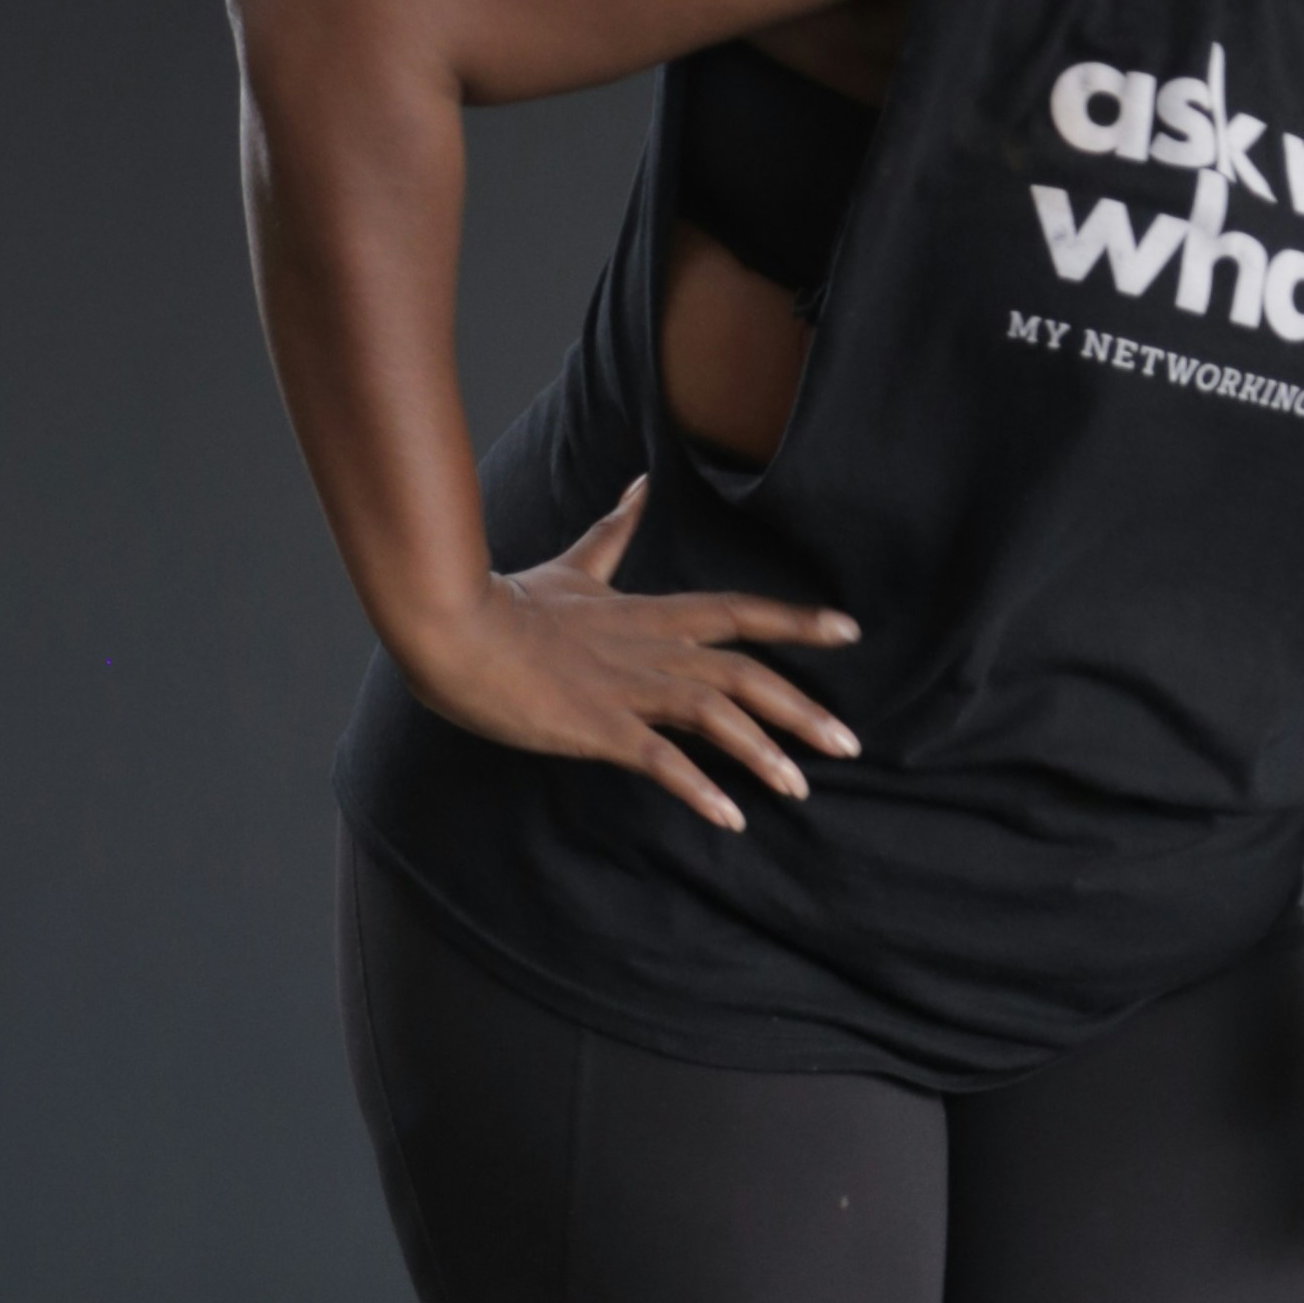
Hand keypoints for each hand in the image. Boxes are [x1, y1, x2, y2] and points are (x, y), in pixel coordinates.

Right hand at [407, 478, 860, 835]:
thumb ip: (614, 532)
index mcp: (650, 614)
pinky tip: (730, 816)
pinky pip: (660, 760)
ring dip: (763, 753)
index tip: (849, 630)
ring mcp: (626, 687)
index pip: (738, 612)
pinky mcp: (597, 725)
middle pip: (746, 672)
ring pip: (716, 714)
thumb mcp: (574, 565)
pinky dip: (699, 787)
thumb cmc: (509, 603)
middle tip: (850, 744)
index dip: (795, 621)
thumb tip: (640, 486)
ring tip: (800, 788)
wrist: (453, 625)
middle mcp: (652, 649)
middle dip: (803, 709)